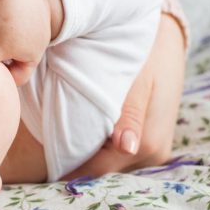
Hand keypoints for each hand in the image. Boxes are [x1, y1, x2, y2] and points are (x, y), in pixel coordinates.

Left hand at [61, 14, 184, 178]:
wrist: (165, 40)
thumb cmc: (146, 56)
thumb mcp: (137, 82)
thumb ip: (129, 114)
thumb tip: (127, 146)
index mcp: (149, 144)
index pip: (101, 168)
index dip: (72, 166)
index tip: (45, 160)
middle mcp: (153, 154)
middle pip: (105, 169)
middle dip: (77, 161)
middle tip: (45, 147)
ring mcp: (153, 151)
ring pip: (110, 163)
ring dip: (88, 153)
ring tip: (60, 137)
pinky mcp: (150, 141)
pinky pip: (117, 152)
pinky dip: (99, 145)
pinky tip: (82, 130)